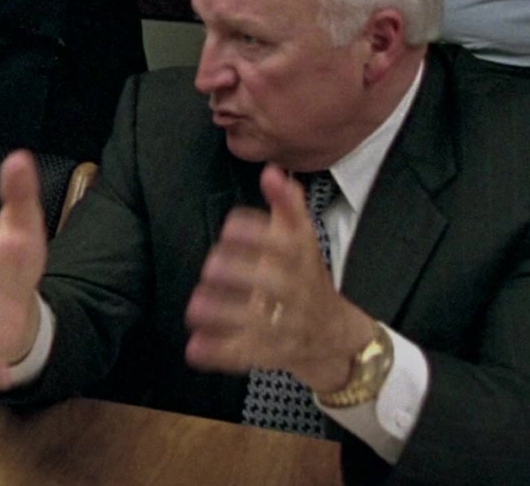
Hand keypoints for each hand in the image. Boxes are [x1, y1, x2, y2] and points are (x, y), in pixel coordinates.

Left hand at [184, 166, 372, 392]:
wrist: (335, 338)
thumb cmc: (307, 279)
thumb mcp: (302, 241)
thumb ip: (287, 206)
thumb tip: (272, 172)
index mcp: (303, 261)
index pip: (288, 245)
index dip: (259, 236)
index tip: (229, 228)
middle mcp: (298, 294)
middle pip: (276, 285)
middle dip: (243, 275)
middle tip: (210, 267)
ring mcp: (287, 327)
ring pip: (260, 325)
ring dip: (226, 316)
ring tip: (195, 308)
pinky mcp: (273, 354)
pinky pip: (248, 356)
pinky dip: (221, 354)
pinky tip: (194, 348)